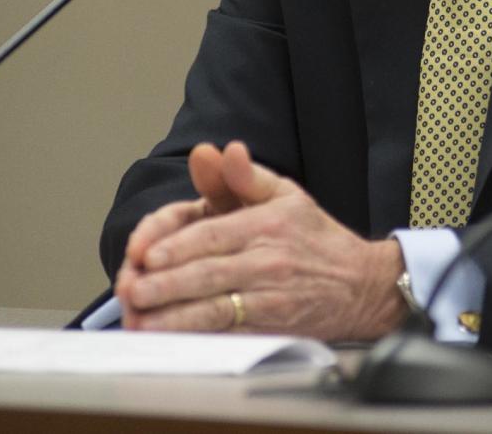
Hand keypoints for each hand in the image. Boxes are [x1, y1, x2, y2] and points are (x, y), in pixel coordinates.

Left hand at [115, 140, 406, 339]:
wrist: (360, 283)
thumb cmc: (315, 236)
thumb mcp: (285, 193)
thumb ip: (245, 176)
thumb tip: (222, 150)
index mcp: (267, 223)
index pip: (214, 233)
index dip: (177, 245)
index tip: (146, 254)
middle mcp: (268, 261)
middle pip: (208, 274)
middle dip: (165, 284)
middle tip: (131, 290)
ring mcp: (270, 298)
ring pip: (215, 309)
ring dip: (174, 318)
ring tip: (141, 320)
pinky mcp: (271, 329)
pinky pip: (229, 336)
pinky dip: (198, 340)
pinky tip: (172, 342)